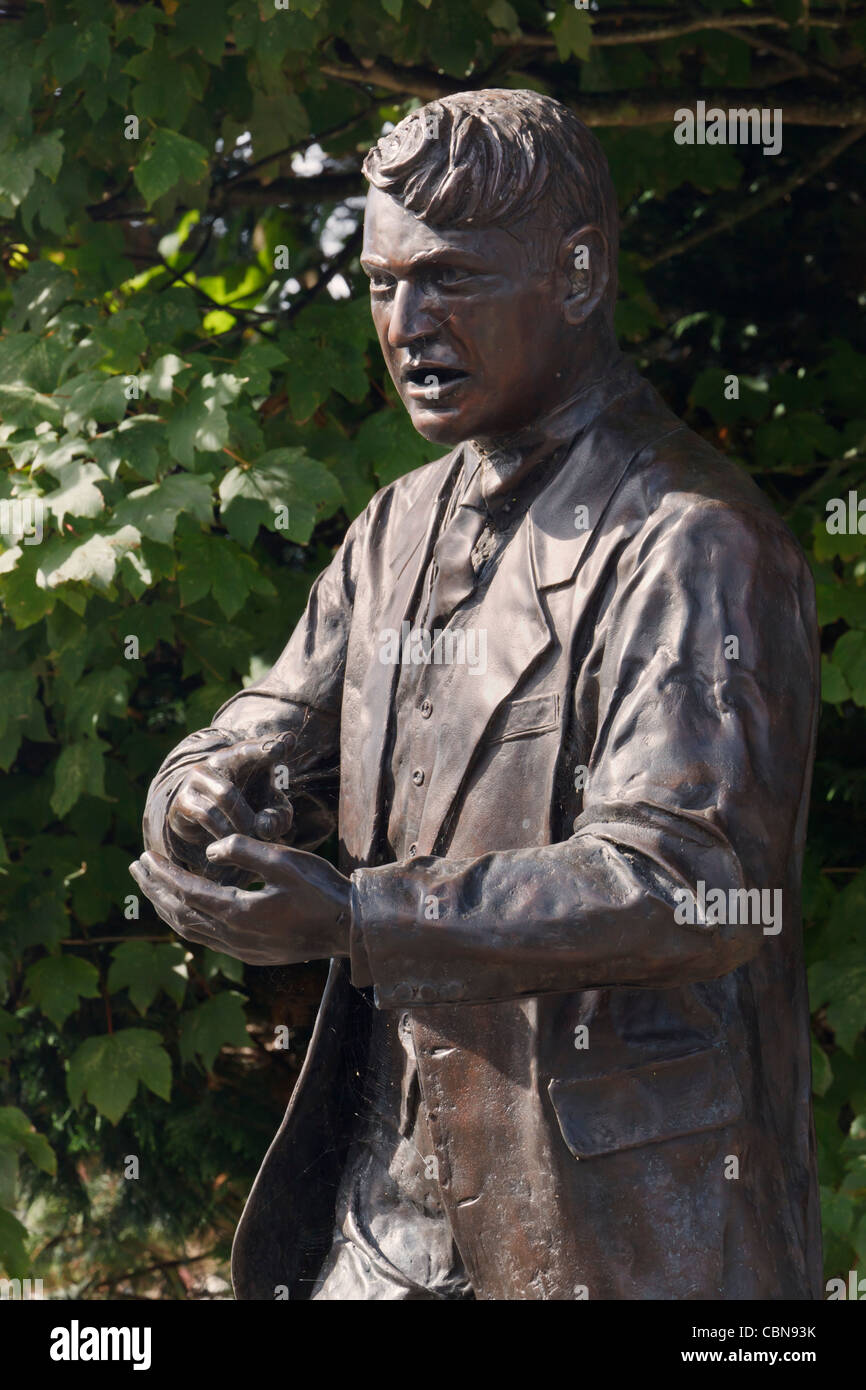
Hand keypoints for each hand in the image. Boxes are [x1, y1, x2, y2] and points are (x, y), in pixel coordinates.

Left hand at [129, 835, 351, 965]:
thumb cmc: (321, 889)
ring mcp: (242, 950)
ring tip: (153, 888)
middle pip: (180, 913)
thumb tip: (211, 852)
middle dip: (155, 889)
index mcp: (238, 913)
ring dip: (168, 907)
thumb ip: (243, 851)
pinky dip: (188, 920)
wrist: (350, 929)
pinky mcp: (253, 954)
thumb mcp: (284, 860)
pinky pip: (207, 938)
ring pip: (190, 930)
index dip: (163, 873)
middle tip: (136, 868)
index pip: (186, 892)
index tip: (145, 856)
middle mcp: (233, 937)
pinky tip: (188, 909)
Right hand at [164, 733, 296, 873]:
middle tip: (264, 826)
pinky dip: (222, 832)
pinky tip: (228, 841)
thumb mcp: (269, 812)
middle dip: (259, 773)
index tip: (286, 743)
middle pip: (241, 759)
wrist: (203, 821)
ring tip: (251, 838)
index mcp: (244, 757)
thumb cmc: (247, 808)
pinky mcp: (182, 799)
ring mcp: (197, 778)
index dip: (269, 745)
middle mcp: (218, 760)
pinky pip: (206, 816)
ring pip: (226, 795)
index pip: (257, 746)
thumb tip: (264, 827)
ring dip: (242, 821)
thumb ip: (277, 817)